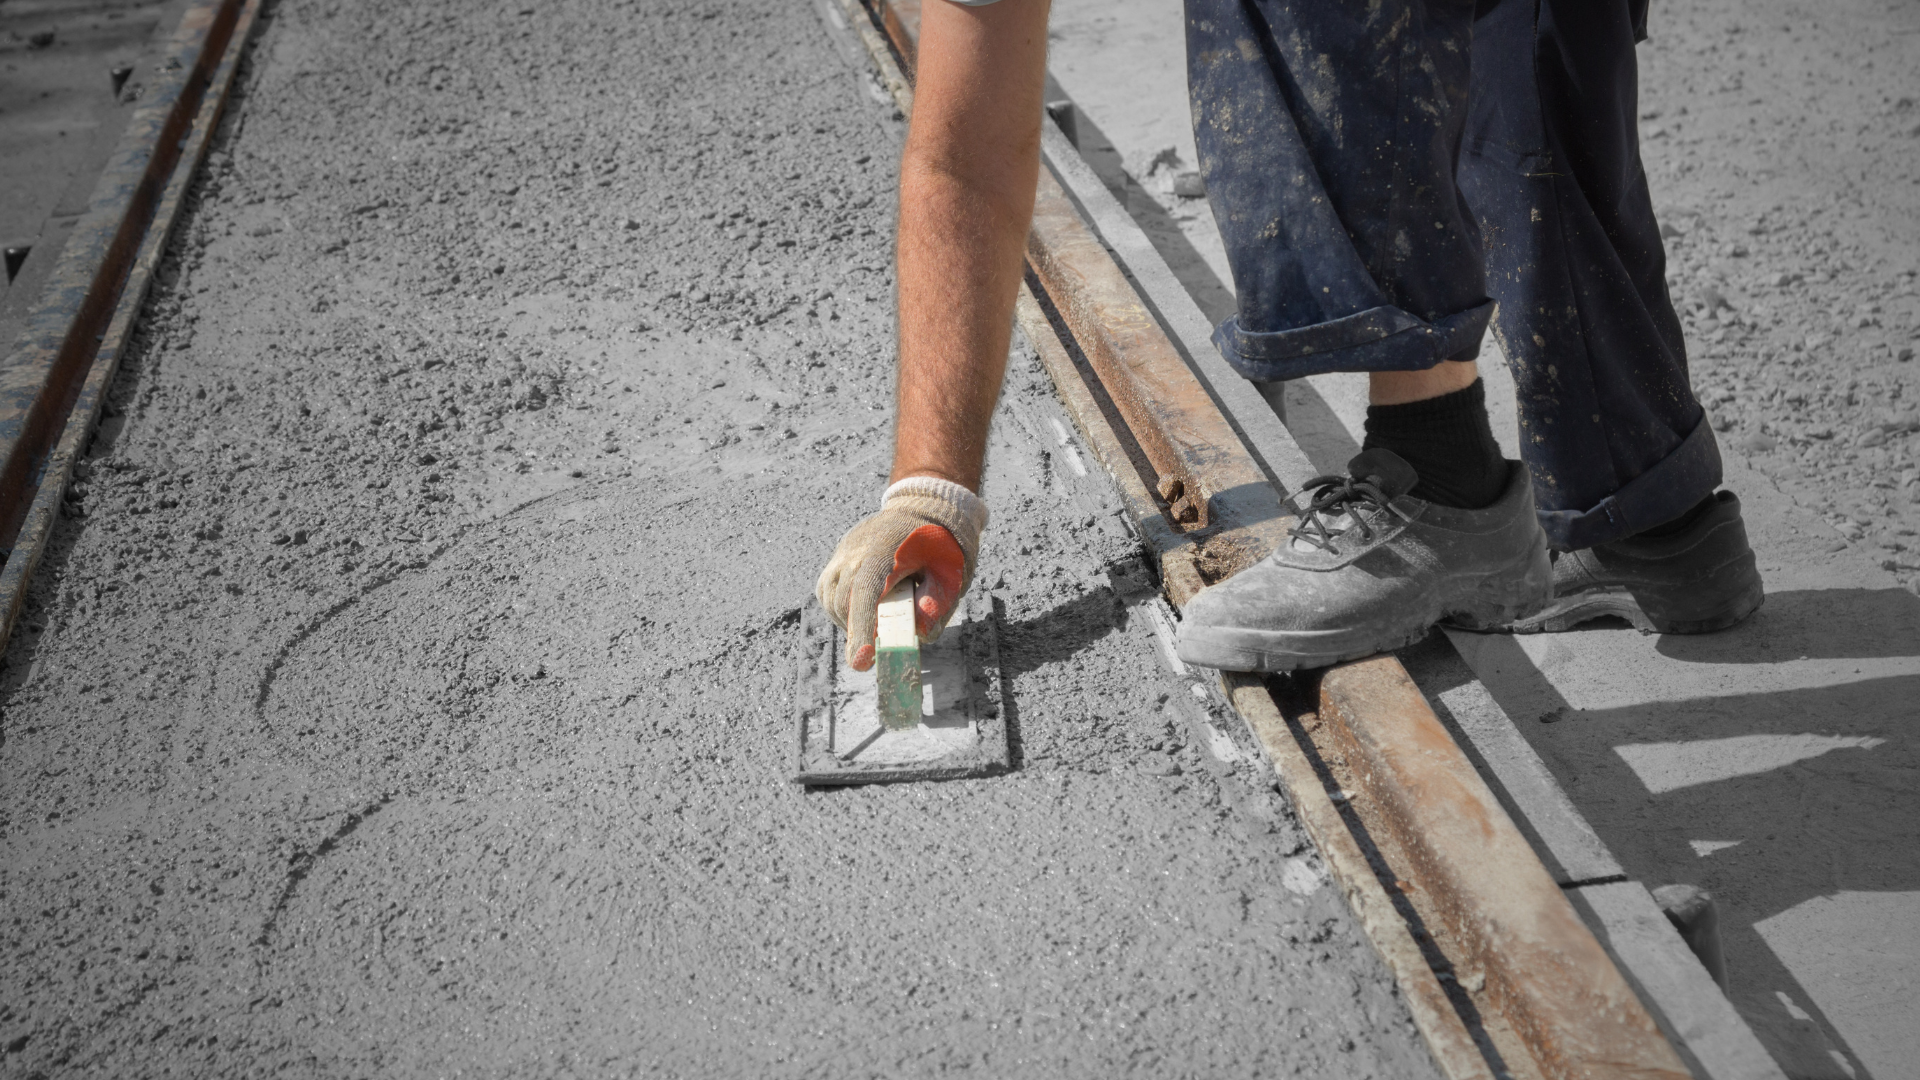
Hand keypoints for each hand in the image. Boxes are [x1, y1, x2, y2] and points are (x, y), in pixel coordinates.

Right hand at [816, 477, 987, 670]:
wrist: (923, 508)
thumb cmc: (940, 545)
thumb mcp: (950, 573)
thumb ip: (938, 604)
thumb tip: (921, 636)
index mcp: (885, 551)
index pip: (865, 593)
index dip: (862, 629)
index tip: (861, 661)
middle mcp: (856, 551)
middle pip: (845, 603)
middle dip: (859, 634)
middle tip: (876, 655)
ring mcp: (843, 553)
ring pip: (833, 600)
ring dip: (850, 622)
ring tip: (875, 628)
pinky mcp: (838, 557)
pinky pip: (829, 591)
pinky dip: (842, 610)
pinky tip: (863, 613)